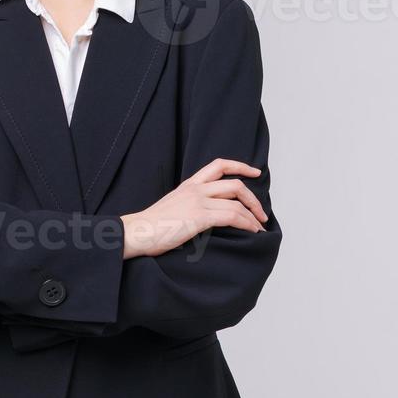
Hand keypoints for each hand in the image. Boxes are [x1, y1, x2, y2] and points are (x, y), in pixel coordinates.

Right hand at [119, 158, 267, 258]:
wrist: (137, 232)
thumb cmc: (152, 226)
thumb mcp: (173, 207)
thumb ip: (190, 205)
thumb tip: (208, 216)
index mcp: (188, 185)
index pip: (218, 165)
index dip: (240, 166)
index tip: (255, 172)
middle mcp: (195, 189)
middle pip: (234, 184)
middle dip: (253, 199)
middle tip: (261, 213)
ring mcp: (198, 201)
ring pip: (237, 202)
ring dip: (253, 216)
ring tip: (259, 227)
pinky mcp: (199, 216)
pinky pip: (232, 216)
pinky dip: (247, 223)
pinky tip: (251, 231)